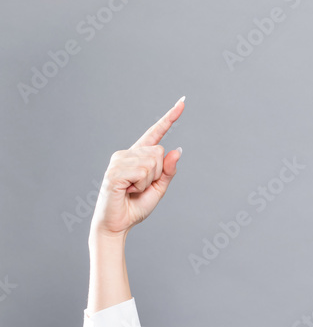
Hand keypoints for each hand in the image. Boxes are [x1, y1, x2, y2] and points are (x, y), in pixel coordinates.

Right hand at [89, 98, 184, 238]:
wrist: (118, 224)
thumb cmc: (136, 206)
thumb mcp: (159, 188)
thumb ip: (169, 171)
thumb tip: (178, 149)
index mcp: (138, 156)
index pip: (156, 133)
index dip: (170, 117)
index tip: (183, 102)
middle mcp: (127, 153)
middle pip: (159, 152)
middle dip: (158, 173)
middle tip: (140, 187)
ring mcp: (119, 161)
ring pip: (152, 162)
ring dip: (148, 181)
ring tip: (132, 190)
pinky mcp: (114, 171)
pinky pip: (142, 172)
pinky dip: (140, 186)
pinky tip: (127, 191)